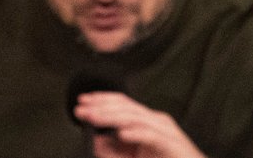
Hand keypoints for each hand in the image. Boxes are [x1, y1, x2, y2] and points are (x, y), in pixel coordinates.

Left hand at [74, 92, 206, 157]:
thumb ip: (116, 151)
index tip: (82, 101)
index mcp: (148, 122)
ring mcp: (165, 131)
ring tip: (94, 117)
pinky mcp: (171, 144)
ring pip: (135, 118)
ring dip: (111, 117)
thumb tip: (96, 141)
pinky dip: (136, 133)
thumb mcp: (135, 157)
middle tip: (81, 108)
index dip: (101, 100)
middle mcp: (157, 122)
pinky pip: (151, 136)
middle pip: (126, 107)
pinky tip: (122, 133)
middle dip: (100, 106)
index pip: (122, 104)